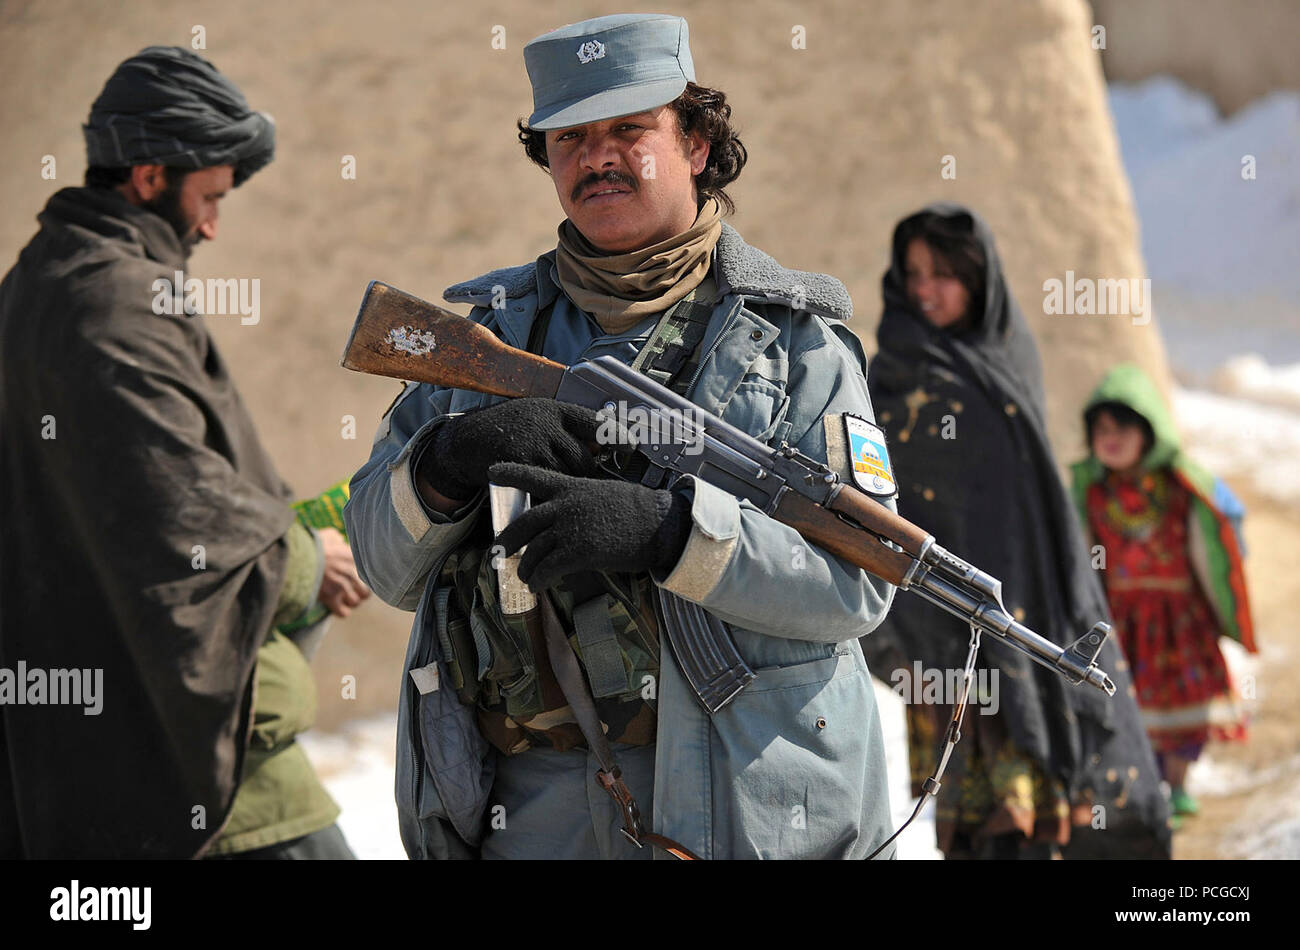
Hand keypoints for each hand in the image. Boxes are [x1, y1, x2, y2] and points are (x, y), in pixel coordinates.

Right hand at [317, 528, 370, 617]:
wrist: (298, 556)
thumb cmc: (313, 544)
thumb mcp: (330, 536)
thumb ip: (340, 540)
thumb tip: (341, 542)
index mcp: (355, 558)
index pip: (371, 575)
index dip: (364, 579)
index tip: (358, 580)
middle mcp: (353, 573)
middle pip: (366, 592)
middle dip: (359, 593)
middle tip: (351, 591)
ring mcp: (342, 587)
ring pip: (355, 602)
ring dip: (350, 602)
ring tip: (343, 599)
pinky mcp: (331, 598)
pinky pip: (344, 613)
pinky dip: (341, 611)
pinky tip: (337, 606)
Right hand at [417, 398, 600, 501]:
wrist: (466, 441)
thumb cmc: (506, 431)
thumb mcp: (535, 419)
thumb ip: (564, 429)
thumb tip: (599, 445)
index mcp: (553, 410)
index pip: (593, 421)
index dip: (615, 434)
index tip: (631, 446)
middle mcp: (546, 424)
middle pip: (583, 457)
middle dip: (586, 473)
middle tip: (582, 481)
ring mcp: (533, 444)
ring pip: (567, 474)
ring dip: (568, 485)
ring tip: (560, 487)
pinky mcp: (521, 463)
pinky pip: (547, 486)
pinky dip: (549, 494)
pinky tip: (544, 494)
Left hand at [490, 462, 691, 591]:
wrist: (660, 524)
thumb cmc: (640, 511)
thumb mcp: (605, 494)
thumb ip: (581, 503)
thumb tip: (569, 519)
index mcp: (572, 487)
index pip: (534, 477)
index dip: (511, 473)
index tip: (492, 471)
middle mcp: (565, 506)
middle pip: (524, 523)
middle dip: (507, 540)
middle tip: (498, 552)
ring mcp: (570, 528)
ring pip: (533, 550)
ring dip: (525, 567)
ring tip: (525, 577)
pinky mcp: (578, 552)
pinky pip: (548, 569)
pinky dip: (539, 580)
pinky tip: (537, 586)